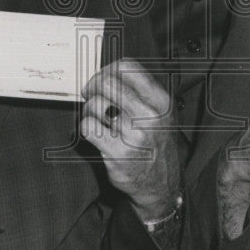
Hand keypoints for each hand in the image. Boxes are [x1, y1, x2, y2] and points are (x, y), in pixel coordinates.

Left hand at [81, 59, 181, 219]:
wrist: (161, 182)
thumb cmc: (156, 143)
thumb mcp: (160, 112)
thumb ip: (140, 91)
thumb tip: (108, 71)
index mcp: (160, 101)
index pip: (127, 67)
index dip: (108, 69)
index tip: (102, 77)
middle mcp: (149, 116)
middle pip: (107, 83)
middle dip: (93, 86)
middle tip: (90, 94)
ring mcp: (133, 136)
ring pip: (95, 105)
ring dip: (89, 109)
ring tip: (96, 117)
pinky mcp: (116, 153)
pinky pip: (88, 127)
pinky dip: (87, 127)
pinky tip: (96, 132)